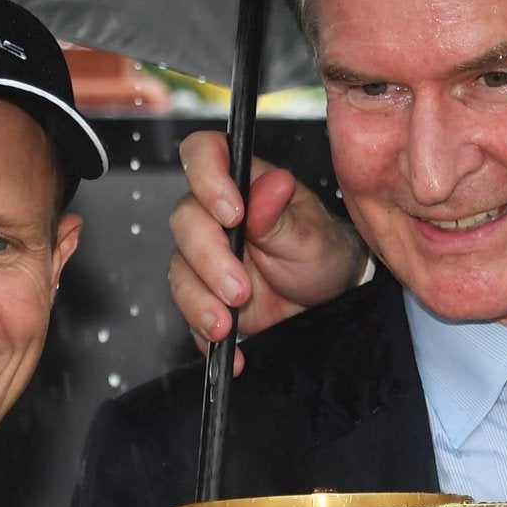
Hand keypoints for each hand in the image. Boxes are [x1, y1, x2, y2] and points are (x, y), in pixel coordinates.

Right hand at [166, 129, 366, 373]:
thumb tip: (271, 183)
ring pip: (179, 269)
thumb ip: (282, 215)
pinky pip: (189, 311)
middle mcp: (215, 214)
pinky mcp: (204, 293)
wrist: (327, 299)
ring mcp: (205, 255)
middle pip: (185, 221)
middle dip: (209, 259)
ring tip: (228, 324)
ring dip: (199, 300)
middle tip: (240, 289)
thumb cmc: (322, 251)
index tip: (232, 213)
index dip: (206, 176)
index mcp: (243, 183)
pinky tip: (231, 352)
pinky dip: (204, 333)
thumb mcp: (312, 234)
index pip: (204, 154)